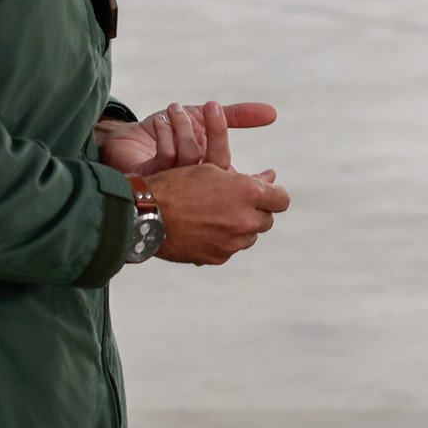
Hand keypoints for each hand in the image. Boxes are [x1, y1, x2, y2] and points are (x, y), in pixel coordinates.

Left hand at [97, 101, 276, 175]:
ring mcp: (175, 186)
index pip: (239, 173)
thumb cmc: (168, 131)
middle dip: (216, 131)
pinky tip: (161, 121)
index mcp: (213, 174)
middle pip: (218, 164)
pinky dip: (165, 134)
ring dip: (183, 128)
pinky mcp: (155, 182)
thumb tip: (273, 113)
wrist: (125, 140)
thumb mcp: (203, 119)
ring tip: (175, 108)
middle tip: (210, 105)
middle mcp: (196, 185)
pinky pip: (167, 158)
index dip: (245, 157)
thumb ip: (237, 116)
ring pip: (191, 159)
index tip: (247, 132)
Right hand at [141, 162, 290, 265]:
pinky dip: (223, 241)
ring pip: (250, 237)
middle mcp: (245, 219)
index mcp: (248, 193)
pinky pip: (230, 249)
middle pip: (267, 220)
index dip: (273, 195)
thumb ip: (246, 178)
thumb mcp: (212, 170)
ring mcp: (232, 242)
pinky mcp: (218, 257)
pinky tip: (204, 230)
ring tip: (217, 217)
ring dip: (241, 228)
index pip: (281, 199)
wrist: (145, 214)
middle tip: (235, 204)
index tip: (264, 194)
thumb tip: (272, 177)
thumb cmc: (177, 184)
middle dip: (256, 212)